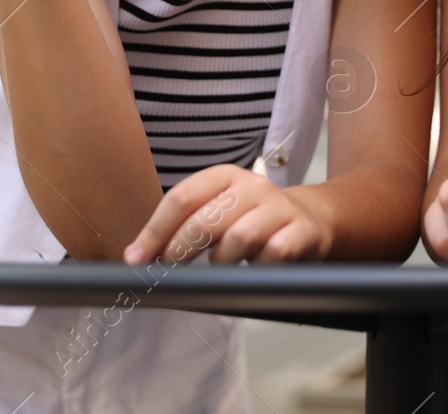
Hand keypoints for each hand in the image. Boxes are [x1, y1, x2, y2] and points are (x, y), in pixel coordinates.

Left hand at [123, 165, 330, 264]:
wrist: (310, 220)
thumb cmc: (251, 222)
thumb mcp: (217, 213)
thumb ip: (181, 227)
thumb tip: (136, 256)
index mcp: (225, 177)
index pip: (181, 198)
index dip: (154, 232)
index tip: (136, 259)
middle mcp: (253, 186)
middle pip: (205, 220)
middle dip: (179, 251)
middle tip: (170, 271)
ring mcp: (280, 207)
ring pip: (239, 238)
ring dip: (222, 262)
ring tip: (222, 266)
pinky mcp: (303, 231)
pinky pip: (274, 254)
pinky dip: (258, 268)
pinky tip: (256, 269)